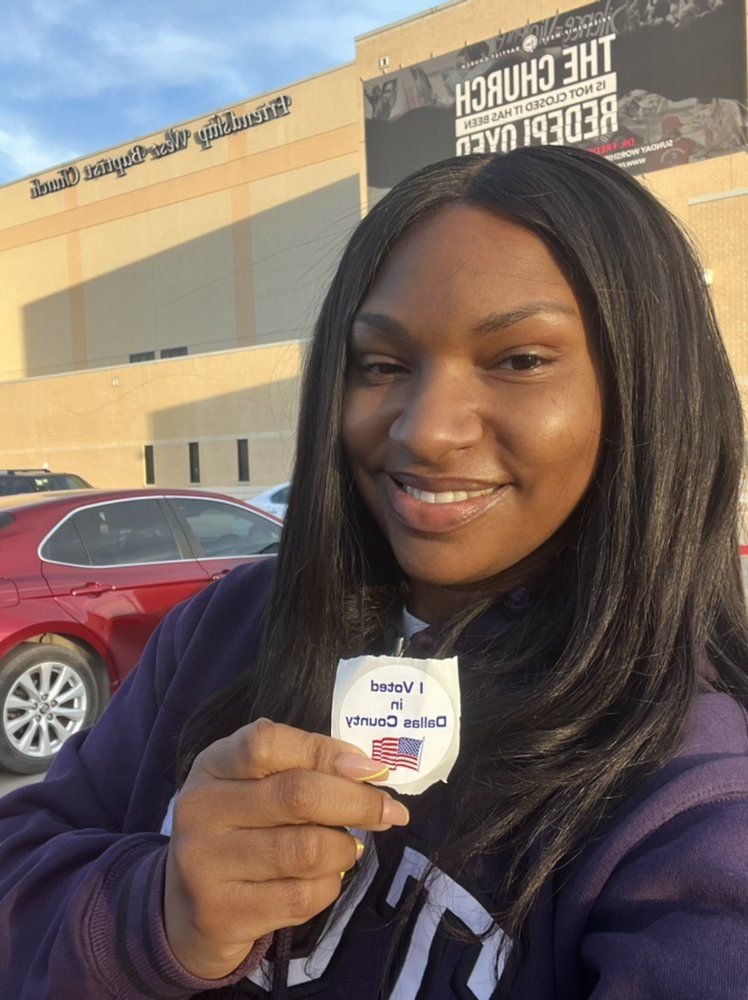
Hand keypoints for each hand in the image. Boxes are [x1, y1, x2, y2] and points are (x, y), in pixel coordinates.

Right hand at [163, 718, 407, 979]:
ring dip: (344, 849)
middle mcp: (200, 809)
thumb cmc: (239, 833)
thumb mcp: (254, 787)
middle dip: (357, 802)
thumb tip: (369, 770)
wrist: (184, 911)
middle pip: (296, 795)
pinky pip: (300, 897)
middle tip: (390, 812)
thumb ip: (303, 768)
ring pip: (306, 850)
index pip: (268, 742)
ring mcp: (204, 864)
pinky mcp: (221, 913)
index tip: (371, 769)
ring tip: (348, 849)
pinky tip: (322, 881)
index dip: (326, 753)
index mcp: (212, 765)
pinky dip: (329, 887)